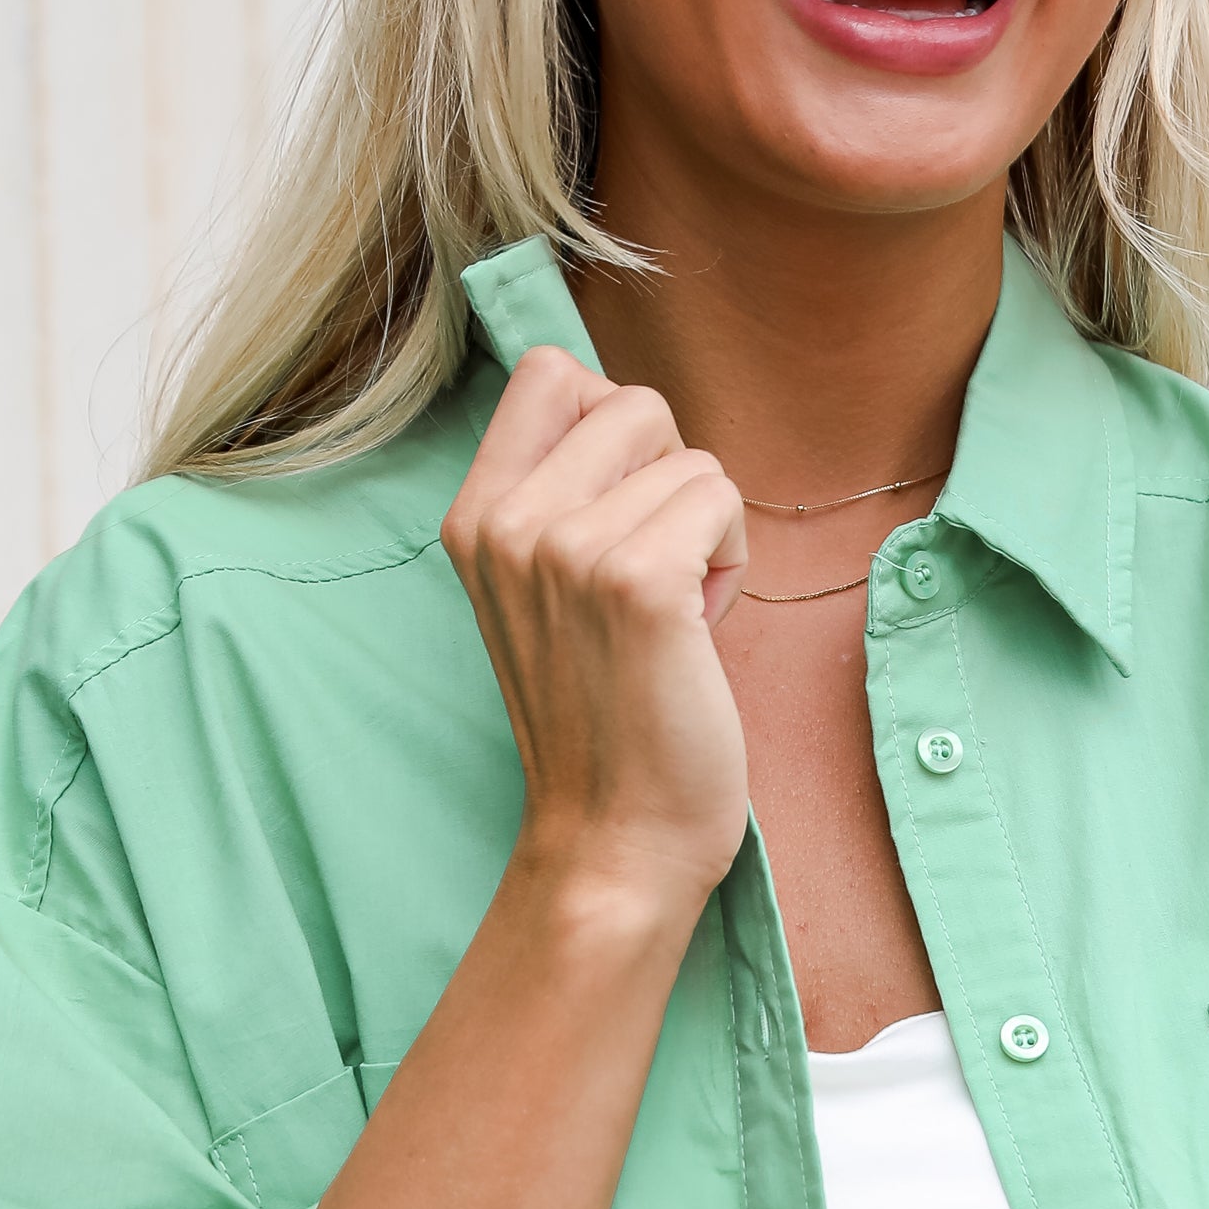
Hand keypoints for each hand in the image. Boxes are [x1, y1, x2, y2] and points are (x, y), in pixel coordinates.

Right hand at [441, 349, 750, 918]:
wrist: (616, 837)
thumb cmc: (603, 715)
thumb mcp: (541, 590)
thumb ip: (559, 499)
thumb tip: (624, 410)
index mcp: (477, 518)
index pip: (549, 371)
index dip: (614, 423)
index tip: (623, 503)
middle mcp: (509, 523)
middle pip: (632, 401)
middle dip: (669, 475)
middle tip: (656, 568)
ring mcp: (567, 549)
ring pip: (688, 456)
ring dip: (706, 527)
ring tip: (676, 609)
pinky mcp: (638, 582)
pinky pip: (719, 497)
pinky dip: (731, 556)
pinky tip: (701, 626)